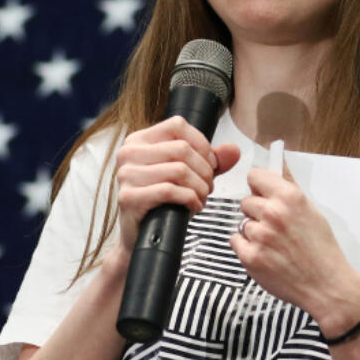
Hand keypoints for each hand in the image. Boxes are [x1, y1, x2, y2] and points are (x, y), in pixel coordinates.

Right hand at [114, 116, 240, 253]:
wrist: (140, 234)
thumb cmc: (161, 201)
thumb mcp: (187, 175)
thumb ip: (210, 160)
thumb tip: (233, 150)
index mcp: (139, 140)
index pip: (178, 125)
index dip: (202, 144)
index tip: (209, 163)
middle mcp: (128, 153)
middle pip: (182, 149)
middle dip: (205, 171)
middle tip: (208, 186)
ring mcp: (126, 175)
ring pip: (179, 170)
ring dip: (200, 187)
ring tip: (201, 197)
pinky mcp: (128, 197)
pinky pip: (169, 191)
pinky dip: (189, 199)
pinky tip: (193, 206)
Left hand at [231, 162, 359, 331]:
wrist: (325, 285)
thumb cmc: (321, 249)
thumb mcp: (311, 210)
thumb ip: (289, 186)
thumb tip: (278, 163)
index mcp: (290, 197)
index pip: (255, 176)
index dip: (259, 186)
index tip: (263, 193)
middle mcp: (273, 213)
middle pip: (246, 201)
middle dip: (257, 212)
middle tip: (275, 226)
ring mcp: (260, 236)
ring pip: (242, 222)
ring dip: (253, 231)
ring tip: (274, 243)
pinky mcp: (250, 256)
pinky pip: (236, 240)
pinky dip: (246, 247)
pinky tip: (266, 253)